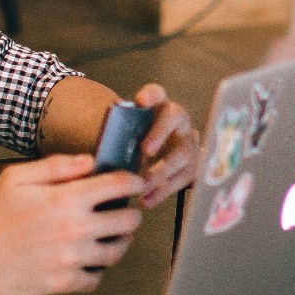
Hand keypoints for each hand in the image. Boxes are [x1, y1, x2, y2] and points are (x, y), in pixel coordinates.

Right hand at [0, 154, 143, 294]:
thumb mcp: (17, 178)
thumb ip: (56, 166)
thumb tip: (88, 162)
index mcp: (65, 200)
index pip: (118, 186)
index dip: (133, 182)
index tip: (136, 183)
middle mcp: (74, 229)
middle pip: (128, 221)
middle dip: (130, 213)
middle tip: (124, 212)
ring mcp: (71, 259)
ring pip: (117, 251)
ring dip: (119, 242)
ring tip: (111, 237)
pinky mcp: (63, 283)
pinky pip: (96, 278)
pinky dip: (96, 270)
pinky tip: (87, 261)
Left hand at [130, 83, 196, 207]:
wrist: (162, 155)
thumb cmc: (139, 143)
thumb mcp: (131, 135)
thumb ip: (121, 138)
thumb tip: (101, 154)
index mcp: (160, 107)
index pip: (158, 94)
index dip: (151, 95)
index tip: (141, 101)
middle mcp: (178, 122)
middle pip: (175, 118)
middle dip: (160, 134)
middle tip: (145, 150)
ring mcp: (188, 143)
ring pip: (182, 154)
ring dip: (161, 171)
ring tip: (142, 186)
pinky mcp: (192, 166)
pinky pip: (182, 179)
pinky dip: (163, 191)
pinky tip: (147, 200)